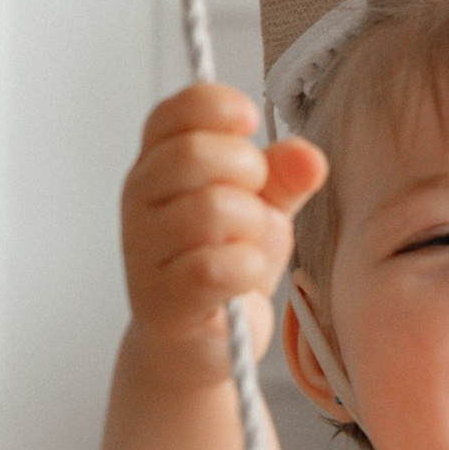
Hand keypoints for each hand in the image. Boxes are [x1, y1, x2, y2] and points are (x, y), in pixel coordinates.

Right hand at [120, 84, 324, 382]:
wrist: (199, 344)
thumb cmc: (224, 264)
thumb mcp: (262, 207)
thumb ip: (284, 176)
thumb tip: (309, 156)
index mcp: (157, 163)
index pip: (173, 111)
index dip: (216, 106)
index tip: (251, 122)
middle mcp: (140, 200)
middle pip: (195, 153)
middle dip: (248, 172)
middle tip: (255, 202)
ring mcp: (144, 250)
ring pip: (212, 209)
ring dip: (250, 229)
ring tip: (246, 247)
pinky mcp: (164, 299)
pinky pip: (219, 265)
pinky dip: (247, 269)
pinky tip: (242, 278)